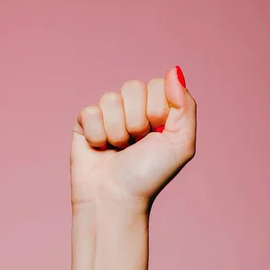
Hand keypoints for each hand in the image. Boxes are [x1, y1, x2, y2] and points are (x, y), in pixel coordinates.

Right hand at [70, 66, 196, 210]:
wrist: (115, 199)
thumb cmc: (148, 175)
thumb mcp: (181, 144)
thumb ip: (185, 106)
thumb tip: (174, 70)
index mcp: (157, 109)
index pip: (157, 84)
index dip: (157, 110)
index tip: (156, 134)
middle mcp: (132, 108)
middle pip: (132, 87)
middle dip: (136, 121)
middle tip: (136, 144)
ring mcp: (107, 113)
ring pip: (110, 99)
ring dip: (117, 131)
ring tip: (118, 149)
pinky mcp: (84, 122)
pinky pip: (90, 111)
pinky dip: (97, 135)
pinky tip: (100, 149)